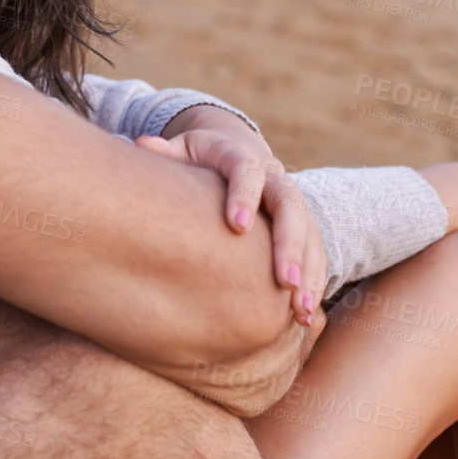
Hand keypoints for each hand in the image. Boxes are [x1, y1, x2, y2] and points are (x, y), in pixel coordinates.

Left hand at [136, 107, 328, 326]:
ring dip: (309, 272)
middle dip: (289, 245)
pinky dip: (314, 281)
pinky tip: (305, 314)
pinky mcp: (304, 224)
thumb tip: (142, 144)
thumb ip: (167, 152)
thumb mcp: (184, 148)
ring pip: (310, 234)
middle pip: (290, 206)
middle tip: (285, 282)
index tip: (237, 227)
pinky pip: (316, 251)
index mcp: (243, 156)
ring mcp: (293, 201)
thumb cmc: (203, 156)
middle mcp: (275, 177)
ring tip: (300, 311)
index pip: (247, 171)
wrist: (239, 149)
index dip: (244, 196)